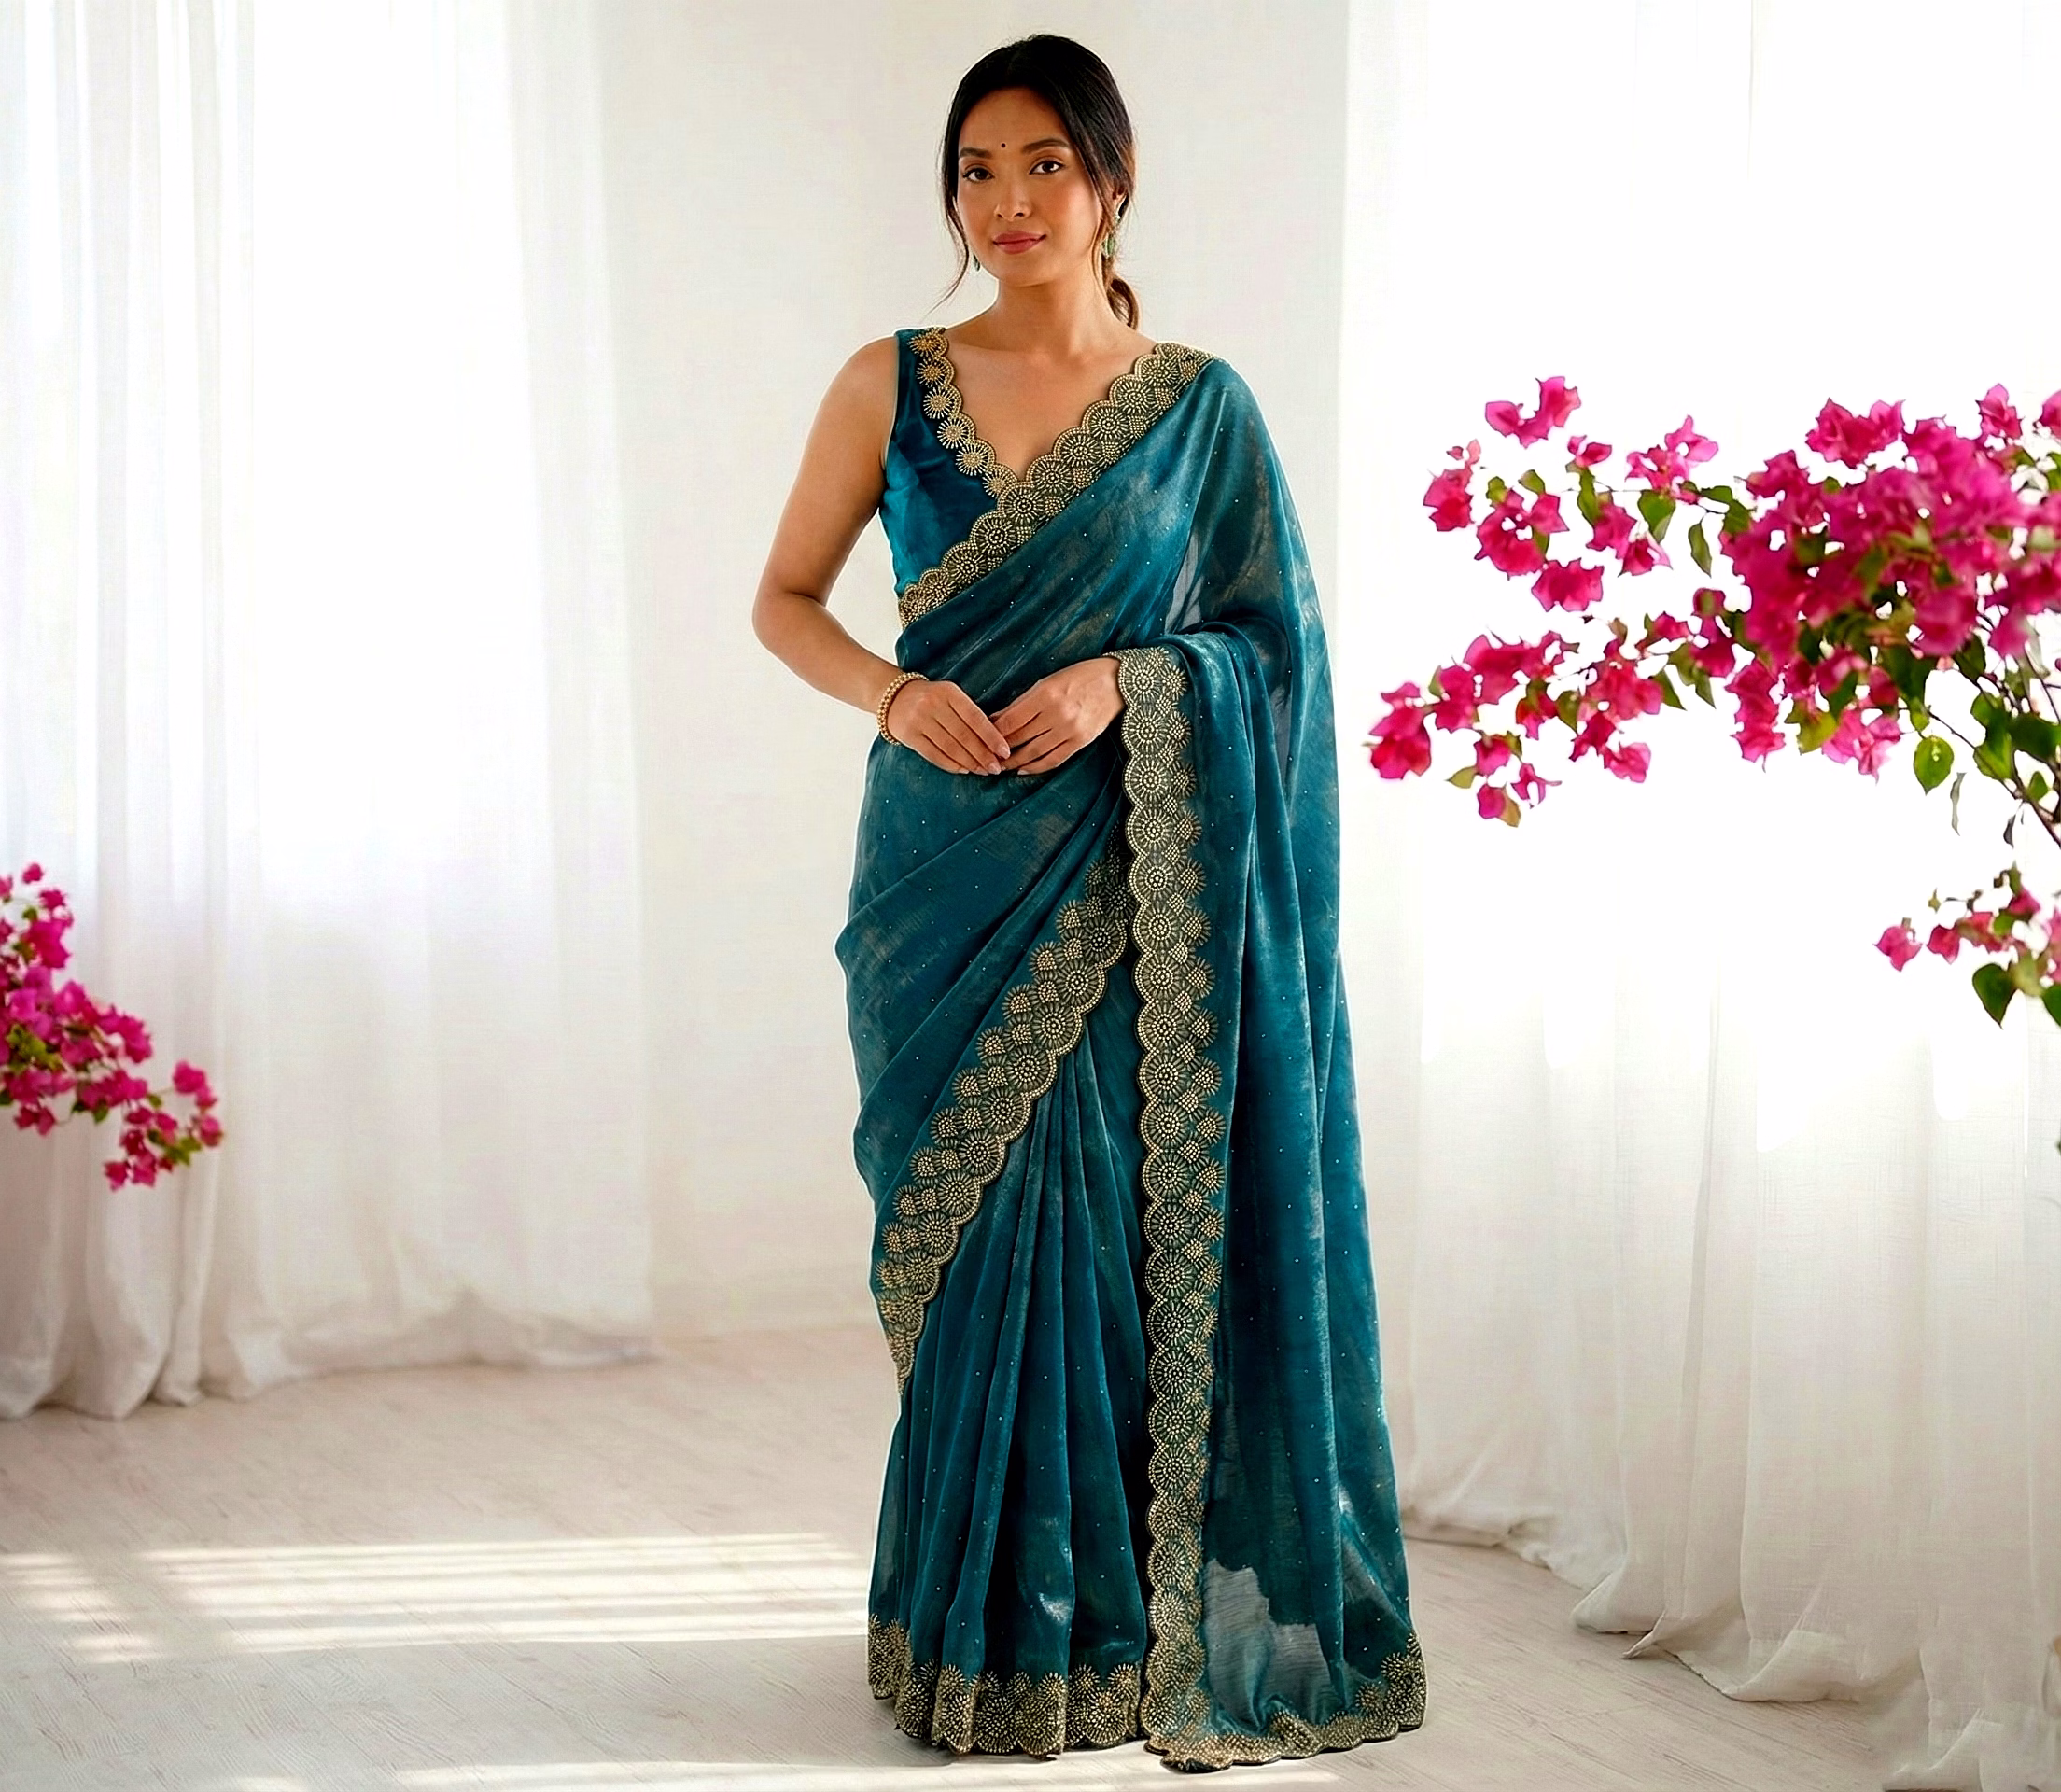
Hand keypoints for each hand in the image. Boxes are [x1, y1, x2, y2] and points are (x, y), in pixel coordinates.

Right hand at [884, 675, 1010, 773]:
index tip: (1005, 752)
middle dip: (983, 755)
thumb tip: (994, 743)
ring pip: (950, 747)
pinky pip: (934, 754)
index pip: (976, 718)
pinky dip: (951, 764)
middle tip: (996, 768)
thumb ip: (969, 714)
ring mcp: (919, 720)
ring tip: (983, 771)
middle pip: (964, 735)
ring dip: (970, 762)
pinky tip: (964, 769)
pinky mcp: (908, 735)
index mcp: (949, 692)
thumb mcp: (950, 697)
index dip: (992, 737)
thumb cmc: (931, 699)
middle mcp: (933, 704)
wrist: (893, 697)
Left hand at [991, 656, 1123, 775]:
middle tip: (984, 756)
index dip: (993, 732)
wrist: (1116, 683)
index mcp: (1045, 694)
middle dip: (999, 749)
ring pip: (1033, 752)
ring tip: (999, 766)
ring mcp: (1069, 730)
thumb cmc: (1079, 677)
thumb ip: (1023, 701)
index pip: (1011, 719)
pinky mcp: (1080, 742)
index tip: (980, 738)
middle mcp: (1057, 714)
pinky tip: (1023, 770)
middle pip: (1019, 737)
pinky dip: (1036, 767)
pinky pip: (1053, 760)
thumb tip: (996, 719)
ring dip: (1013, 762)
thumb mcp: (1048, 681)